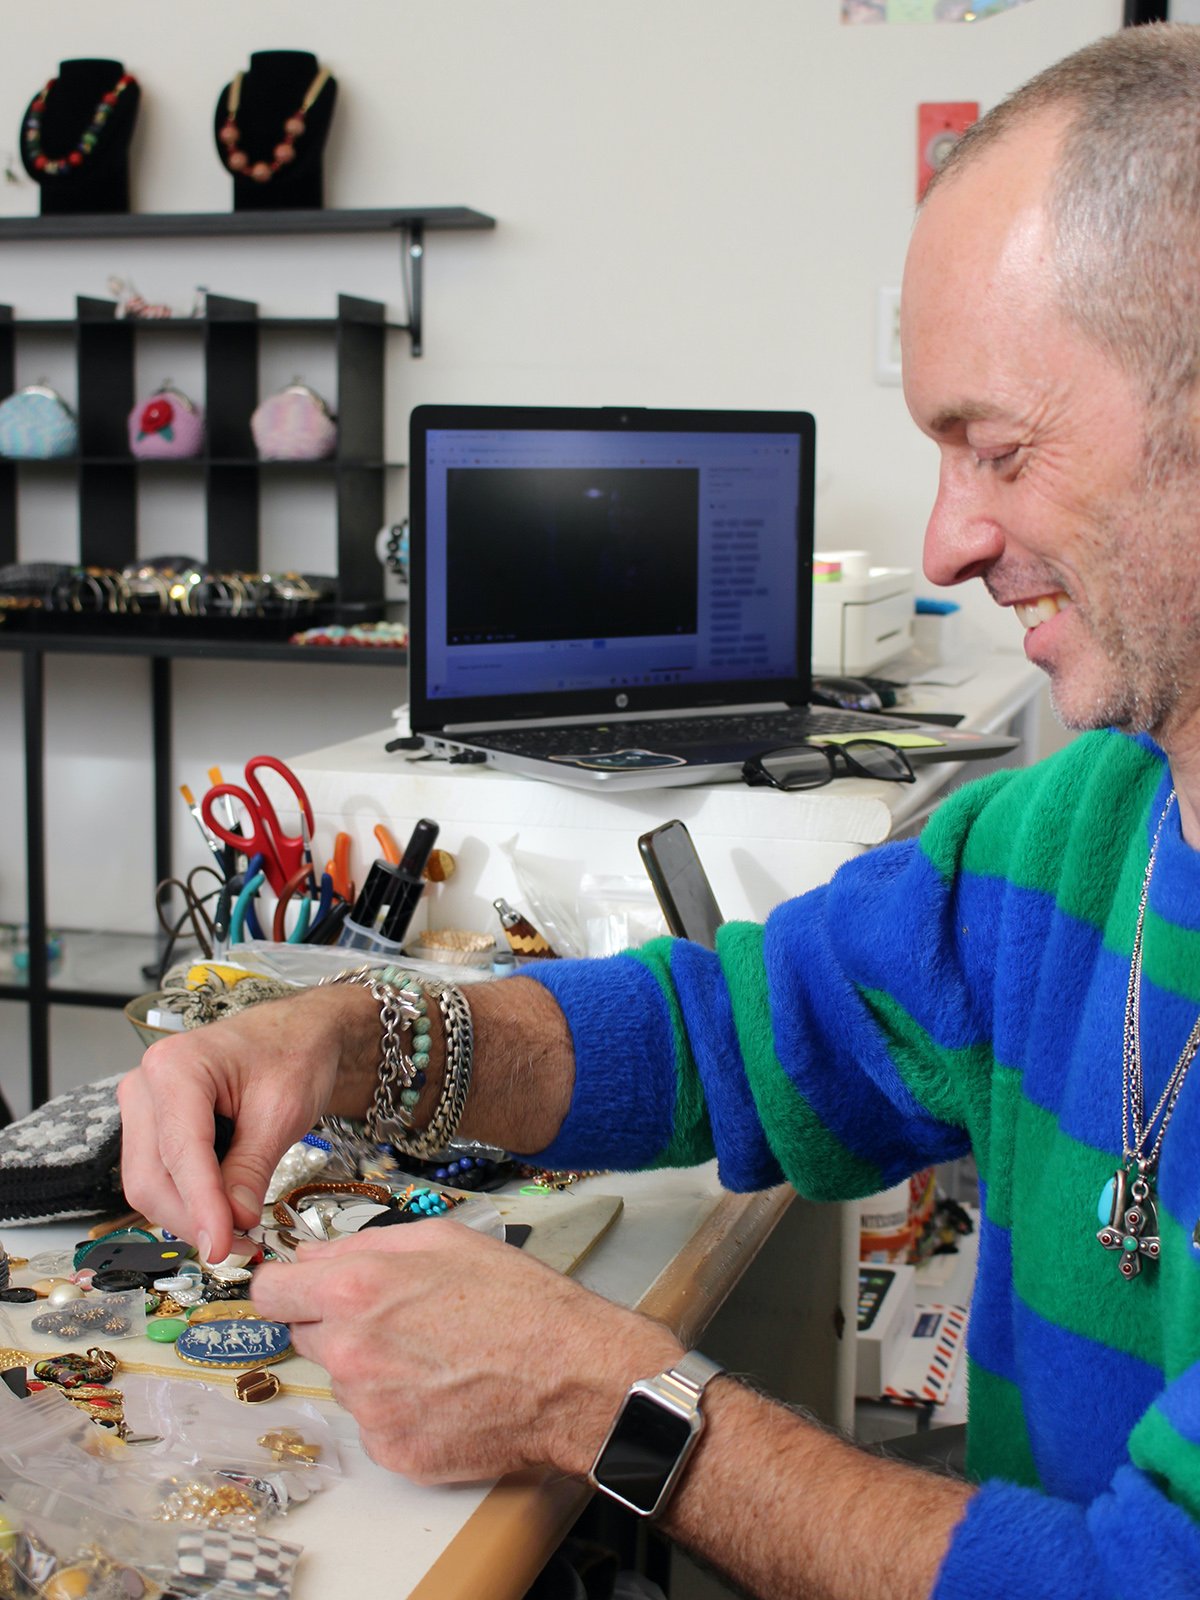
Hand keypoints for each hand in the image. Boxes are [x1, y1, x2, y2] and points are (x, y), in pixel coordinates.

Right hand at [117, 985, 371, 1262]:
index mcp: (176, 1066)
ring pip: (149, 1184)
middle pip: (152, 1177)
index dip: (201, 1207)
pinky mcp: (151, 1127)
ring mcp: (143, 1106)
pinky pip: (158, 1176)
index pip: (181, 1153)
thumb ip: (252, 1169)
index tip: (223, 1246)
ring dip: (190, 1216)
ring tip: (238, 1228)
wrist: (294, 1034)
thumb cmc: (292, 1053)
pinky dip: (188, 1201)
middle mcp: (146, 1084)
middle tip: (242, 1246)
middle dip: (195, 1220)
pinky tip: (222, 1208)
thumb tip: (232, 1224)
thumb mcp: (283, 1112)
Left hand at [251, 1219, 683, 1483]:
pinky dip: (399, 1409)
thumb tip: (312, 1256)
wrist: (572, 1374)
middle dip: (338, 1325)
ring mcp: (369, 1408)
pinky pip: (375, 1423)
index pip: (270, 1292)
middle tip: (397, 1319)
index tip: (297, 1290)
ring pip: (344, 1381)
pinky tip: (444, 1390)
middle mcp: (351, 1351)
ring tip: (435, 1354)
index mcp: (355, 1290)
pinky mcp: (392, 1450)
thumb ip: (363, 1244)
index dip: (285, 1287)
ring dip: (373, 1368)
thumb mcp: (444, 1239)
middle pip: (307, 1337)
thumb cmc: (519, 1301)